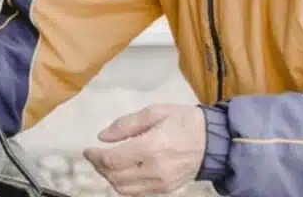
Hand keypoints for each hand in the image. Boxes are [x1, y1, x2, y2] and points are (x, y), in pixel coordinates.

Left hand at [83, 104, 205, 195]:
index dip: (95, 157)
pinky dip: (125, 185)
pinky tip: (122, 172)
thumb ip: (125, 125)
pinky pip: (138, 193)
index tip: (87, 150)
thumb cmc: (183, 121)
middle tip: (95, 156)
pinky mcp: (167, 189)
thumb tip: (102, 136)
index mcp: (151, 148)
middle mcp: (155, 169)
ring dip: (110, 178)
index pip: (112, 160)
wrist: (214, 141)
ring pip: (124, 189)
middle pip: (114, 177)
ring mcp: (161, 183)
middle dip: (99, 167)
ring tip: (106, 164)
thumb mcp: (154, 113)